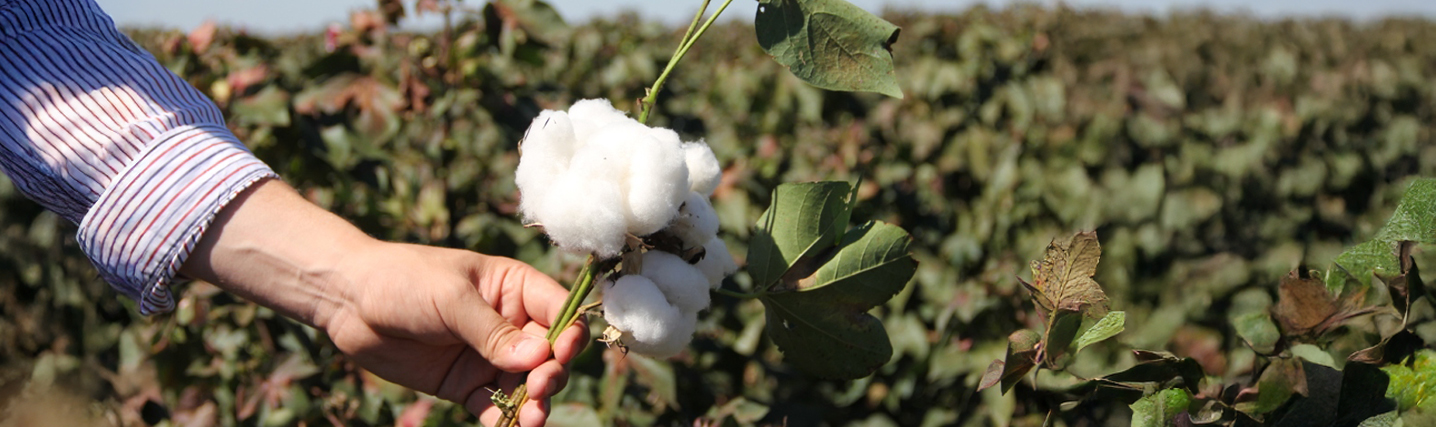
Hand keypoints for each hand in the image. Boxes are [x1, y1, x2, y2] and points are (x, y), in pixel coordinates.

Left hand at [325, 244, 587, 426]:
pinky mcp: (466, 384)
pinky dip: (503, 421)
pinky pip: (494, 407)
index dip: (569, 333)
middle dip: (551, 373)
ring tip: (530, 418)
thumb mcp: (450, 298)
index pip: (559, 310)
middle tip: (540, 387)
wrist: (347, 302)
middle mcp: (510, 323)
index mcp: (514, 288)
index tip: (561, 353)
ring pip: (526, 385)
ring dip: (533, 403)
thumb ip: (492, 331)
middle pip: (550, 354)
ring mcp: (489, 356)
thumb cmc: (402, 280)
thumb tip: (538, 358)